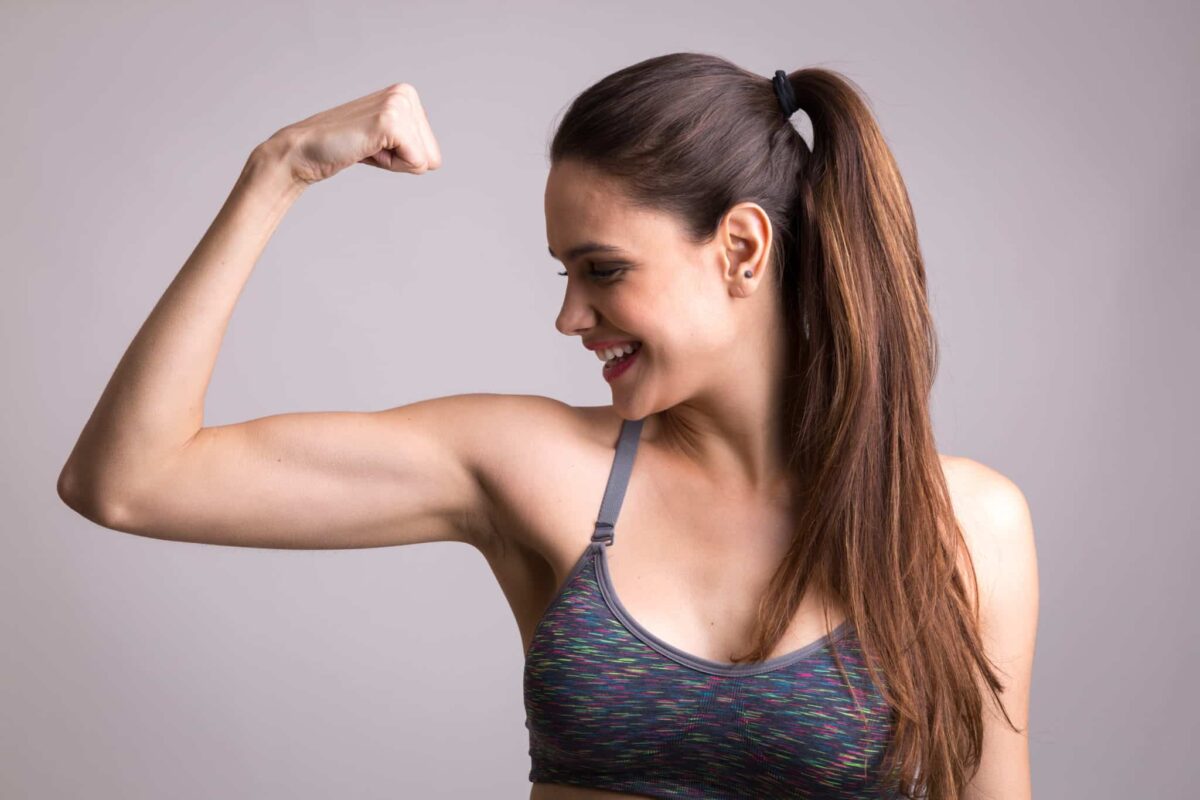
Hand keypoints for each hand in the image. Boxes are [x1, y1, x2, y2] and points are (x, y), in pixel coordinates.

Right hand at [263, 82, 442, 185]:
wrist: (306, 150)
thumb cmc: (345, 148)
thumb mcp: (387, 144)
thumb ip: (412, 145)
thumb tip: (436, 162)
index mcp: (407, 95)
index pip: (432, 151)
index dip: (402, 158)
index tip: (375, 146)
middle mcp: (406, 94)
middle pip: (432, 156)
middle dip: (400, 161)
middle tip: (369, 148)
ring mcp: (399, 104)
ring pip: (423, 160)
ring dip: (393, 162)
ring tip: (366, 147)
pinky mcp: (391, 121)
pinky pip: (415, 162)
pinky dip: (389, 165)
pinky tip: (366, 149)